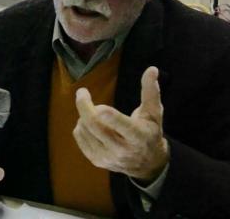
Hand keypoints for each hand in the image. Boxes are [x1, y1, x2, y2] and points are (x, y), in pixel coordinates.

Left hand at [73, 66, 168, 182]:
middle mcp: (123, 149)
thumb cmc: (150, 132)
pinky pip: (79, 137)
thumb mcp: (154, 113)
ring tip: (91, 110)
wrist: (147, 164)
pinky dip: (81, 126)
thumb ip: (151, 91)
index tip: (100, 107)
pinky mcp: (97, 160)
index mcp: (139, 136)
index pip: (124, 127)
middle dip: (84, 106)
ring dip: (84, 115)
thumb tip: (152, 69)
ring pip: (85, 130)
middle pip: (96, 126)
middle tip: (82, 92)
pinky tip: (89, 123)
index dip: (112, 118)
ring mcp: (108, 157)